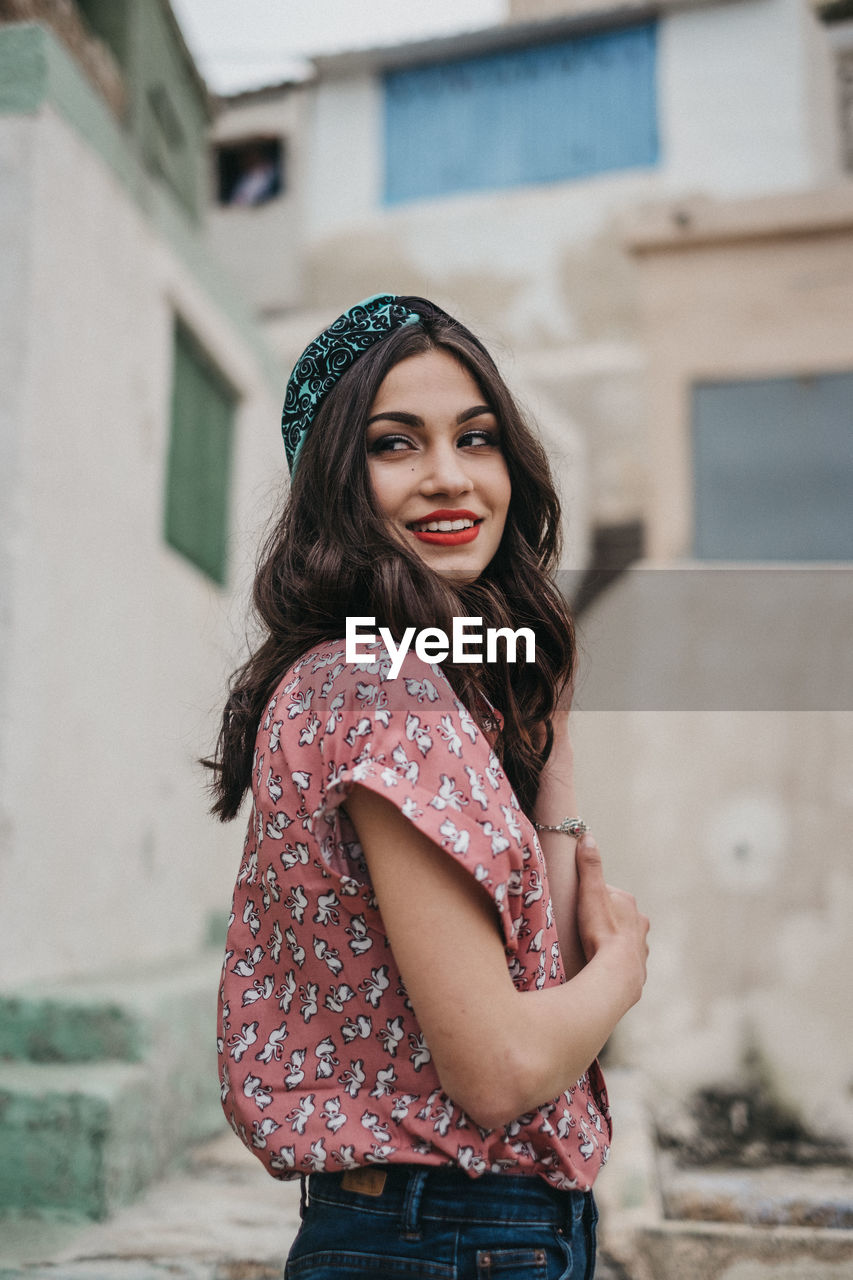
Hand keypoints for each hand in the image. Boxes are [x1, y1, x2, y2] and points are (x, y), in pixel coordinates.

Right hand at [575, 833, 648, 1008]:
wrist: (617, 973)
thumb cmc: (602, 930)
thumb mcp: (590, 892)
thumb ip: (589, 865)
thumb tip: (587, 835)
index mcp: (628, 902)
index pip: (606, 893)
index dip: (590, 899)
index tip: (576, 908)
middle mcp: (640, 922)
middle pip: (617, 915)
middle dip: (602, 919)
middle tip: (582, 929)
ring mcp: (641, 946)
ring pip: (623, 937)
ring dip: (610, 940)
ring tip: (592, 949)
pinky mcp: (639, 967)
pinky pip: (625, 959)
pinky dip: (615, 960)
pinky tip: (603, 965)